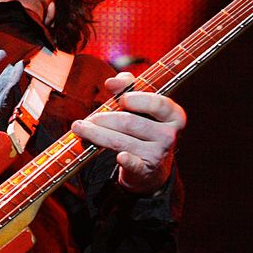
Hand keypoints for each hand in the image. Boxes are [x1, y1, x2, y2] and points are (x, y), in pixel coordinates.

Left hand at [71, 72, 186, 194]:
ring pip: (121, 141)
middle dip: (104, 119)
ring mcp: (158, 154)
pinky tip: (119, 157)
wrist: (150, 164)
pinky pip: (132, 164)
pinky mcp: (145, 170)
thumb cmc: (143, 125)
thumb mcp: (141, 104)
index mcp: (173, 115)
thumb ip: (128, 87)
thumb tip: (112, 82)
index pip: (157, 103)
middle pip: (130, 123)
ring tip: (80, 128)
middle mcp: (169, 135)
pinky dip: (125, 161)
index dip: (137, 99)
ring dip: (96, 134)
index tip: (120, 99)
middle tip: (88, 118)